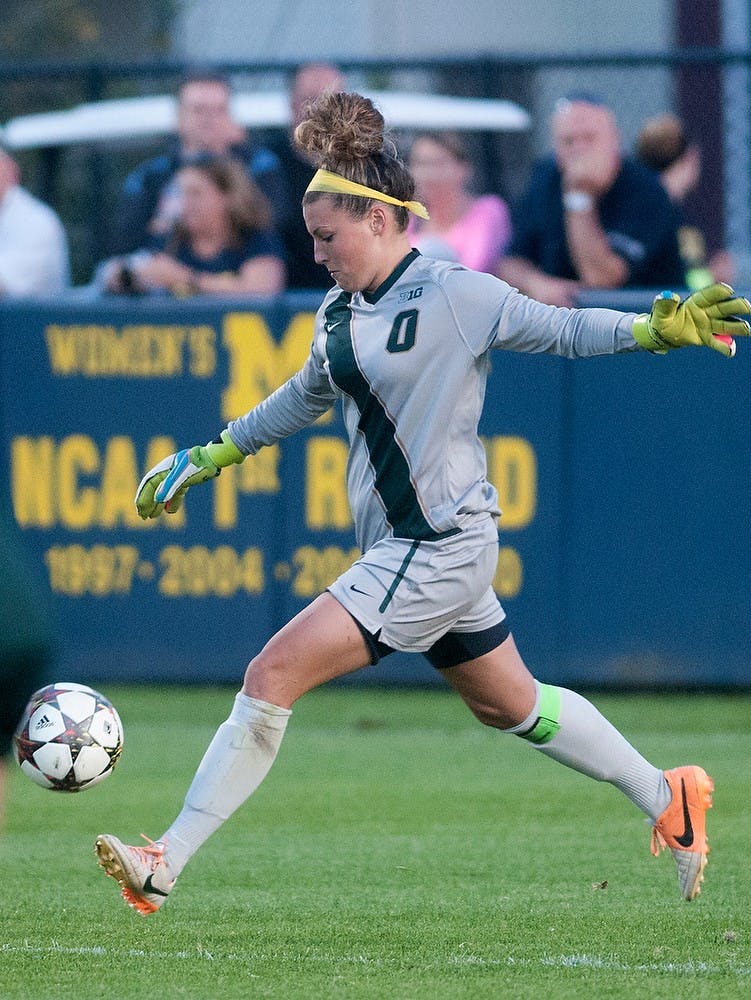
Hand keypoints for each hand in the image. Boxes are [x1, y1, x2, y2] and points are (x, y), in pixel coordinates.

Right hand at [135, 430, 243, 518]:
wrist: (213, 458)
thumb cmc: (197, 465)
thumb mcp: (182, 476)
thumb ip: (170, 487)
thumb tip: (158, 500)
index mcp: (163, 469)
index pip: (149, 485)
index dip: (142, 498)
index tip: (139, 510)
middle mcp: (167, 472)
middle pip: (154, 489)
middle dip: (148, 503)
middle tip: (143, 517)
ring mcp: (177, 475)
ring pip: (164, 492)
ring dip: (157, 505)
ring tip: (152, 517)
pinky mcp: (186, 479)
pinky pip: (176, 492)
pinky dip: (172, 502)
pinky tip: (170, 511)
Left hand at [632, 283, 750, 355]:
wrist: (663, 334)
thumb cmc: (662, 320)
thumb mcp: (660, 313)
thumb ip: (664, 305)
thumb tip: (667, 295)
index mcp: (696, 302)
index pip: (709, 295)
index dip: (719, 292)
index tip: (728, 291)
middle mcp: (706, 311)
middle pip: (724, 308)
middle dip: (736, 306)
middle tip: (747, 307)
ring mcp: (709, 325)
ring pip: (726, 325)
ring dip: (738, 327)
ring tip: (748, 330)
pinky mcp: (707, 338)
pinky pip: (718, 342)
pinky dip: (725, 347)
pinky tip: (730, 351)